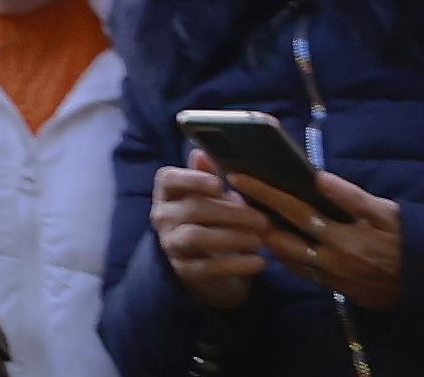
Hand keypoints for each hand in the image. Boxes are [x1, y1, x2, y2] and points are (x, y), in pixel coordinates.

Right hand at [151, 163, 272, 310]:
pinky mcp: (184, 270)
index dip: (192, 179)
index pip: (168, 179)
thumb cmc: (210, 218)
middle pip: (192, 209)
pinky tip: (259, 262)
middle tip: (262, 220)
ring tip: (259, 240)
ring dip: (232, 237)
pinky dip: (237, 265)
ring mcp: (171, 244)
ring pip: (196, 237)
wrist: (205, 262)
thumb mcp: (210, 196)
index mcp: (167, 192)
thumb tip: (201, 153)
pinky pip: (208, 267)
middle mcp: (162, 217)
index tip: (219, 183)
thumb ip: (207, 175)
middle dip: (230, 213)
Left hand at [238, 164, 407, 310]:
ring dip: (267, 240)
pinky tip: (279, 241)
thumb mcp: (386, 214)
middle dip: (254, 221)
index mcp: (342, 238)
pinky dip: (286, 256)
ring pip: (287, 259)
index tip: (237, 177)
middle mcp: (330, 261)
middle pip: (280, 241)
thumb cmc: (407, 242)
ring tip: (250, 218)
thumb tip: (318, 177)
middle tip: (234, 201)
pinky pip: (302, 271)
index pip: (293, 210)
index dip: (264, 194)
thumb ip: (351, 196)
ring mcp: (331, 277)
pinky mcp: (336, 288)